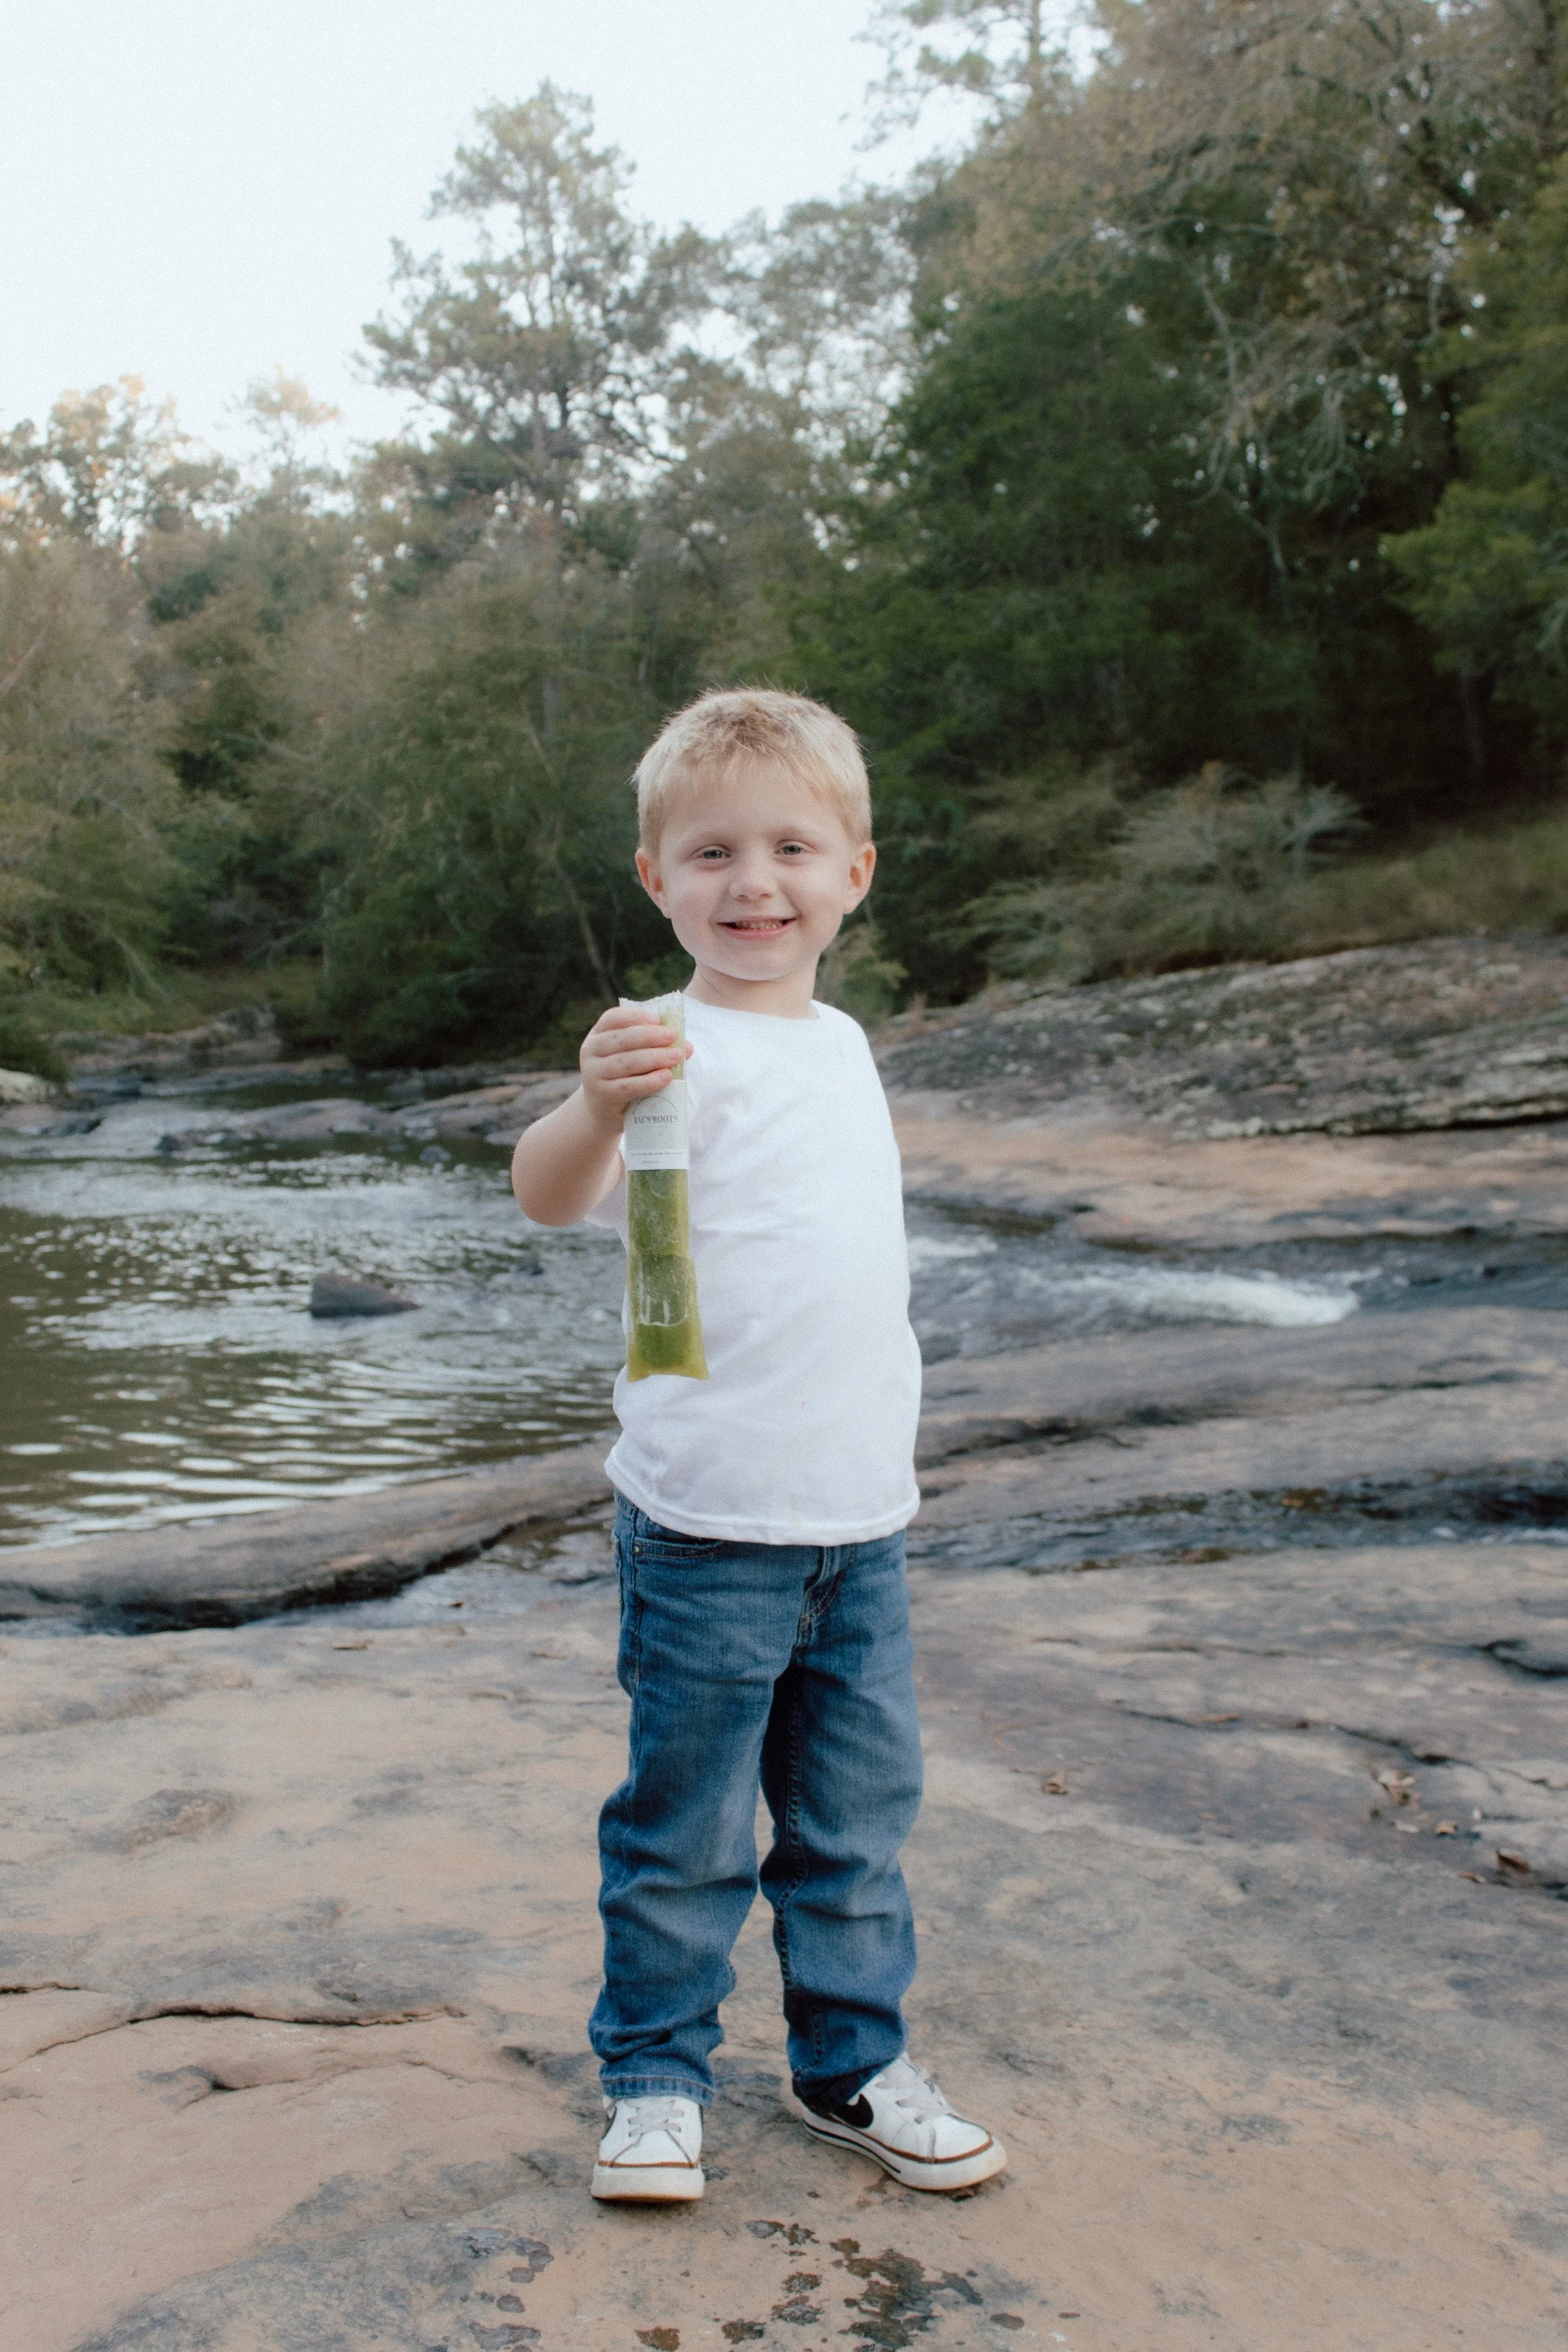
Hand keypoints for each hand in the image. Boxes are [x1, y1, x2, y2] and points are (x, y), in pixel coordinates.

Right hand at [579, 1003, 690, 1133]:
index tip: (657, 1019)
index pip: (613, 1018)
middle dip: (650, 1036)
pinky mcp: (602, 1095)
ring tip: (676, 1056)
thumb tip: (687, 1046)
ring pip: (627, 1062)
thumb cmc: (624, 1075)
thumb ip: (655, 1047)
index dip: (635, 1016)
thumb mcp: (634, 1056)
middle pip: (622, 1039)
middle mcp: (590, 1051)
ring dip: (654, 1057)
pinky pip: (628, 1086)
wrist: (605, 1109)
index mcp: (598, 1034)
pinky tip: (666, 1077)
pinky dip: (649, 1081)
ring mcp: (593, 1074)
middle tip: (673, 1036)